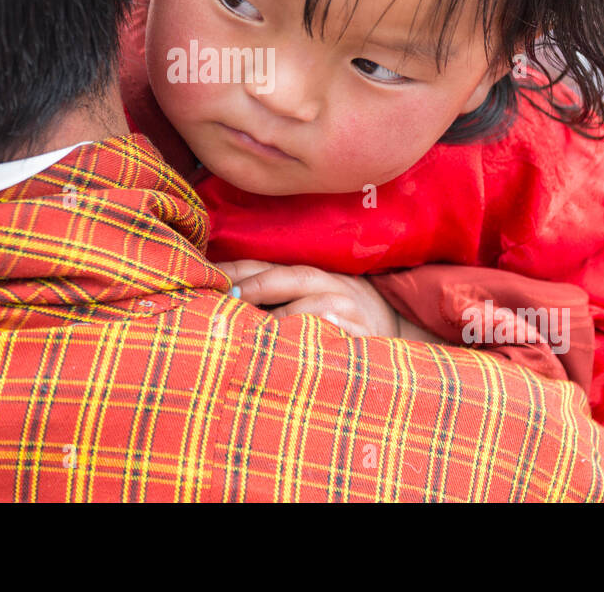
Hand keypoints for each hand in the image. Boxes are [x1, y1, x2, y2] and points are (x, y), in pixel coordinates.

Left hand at [217, 259, 401, 337]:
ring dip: (287, 317)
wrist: (396, 330)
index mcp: (309, 275)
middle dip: (257, 286)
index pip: (267, 266)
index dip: (237, 269)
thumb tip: (220, 298)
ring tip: (257, 329)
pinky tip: (311, 337)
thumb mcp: (306, 298)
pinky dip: (328, 334)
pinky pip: (346, 336)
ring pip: (318, 307)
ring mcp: (349, 310)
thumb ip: (270, 297)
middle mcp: (330, 286)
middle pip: (292, 278)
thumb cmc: (335, 317)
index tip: (207, 275)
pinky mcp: (366, 337)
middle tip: (227, 299)